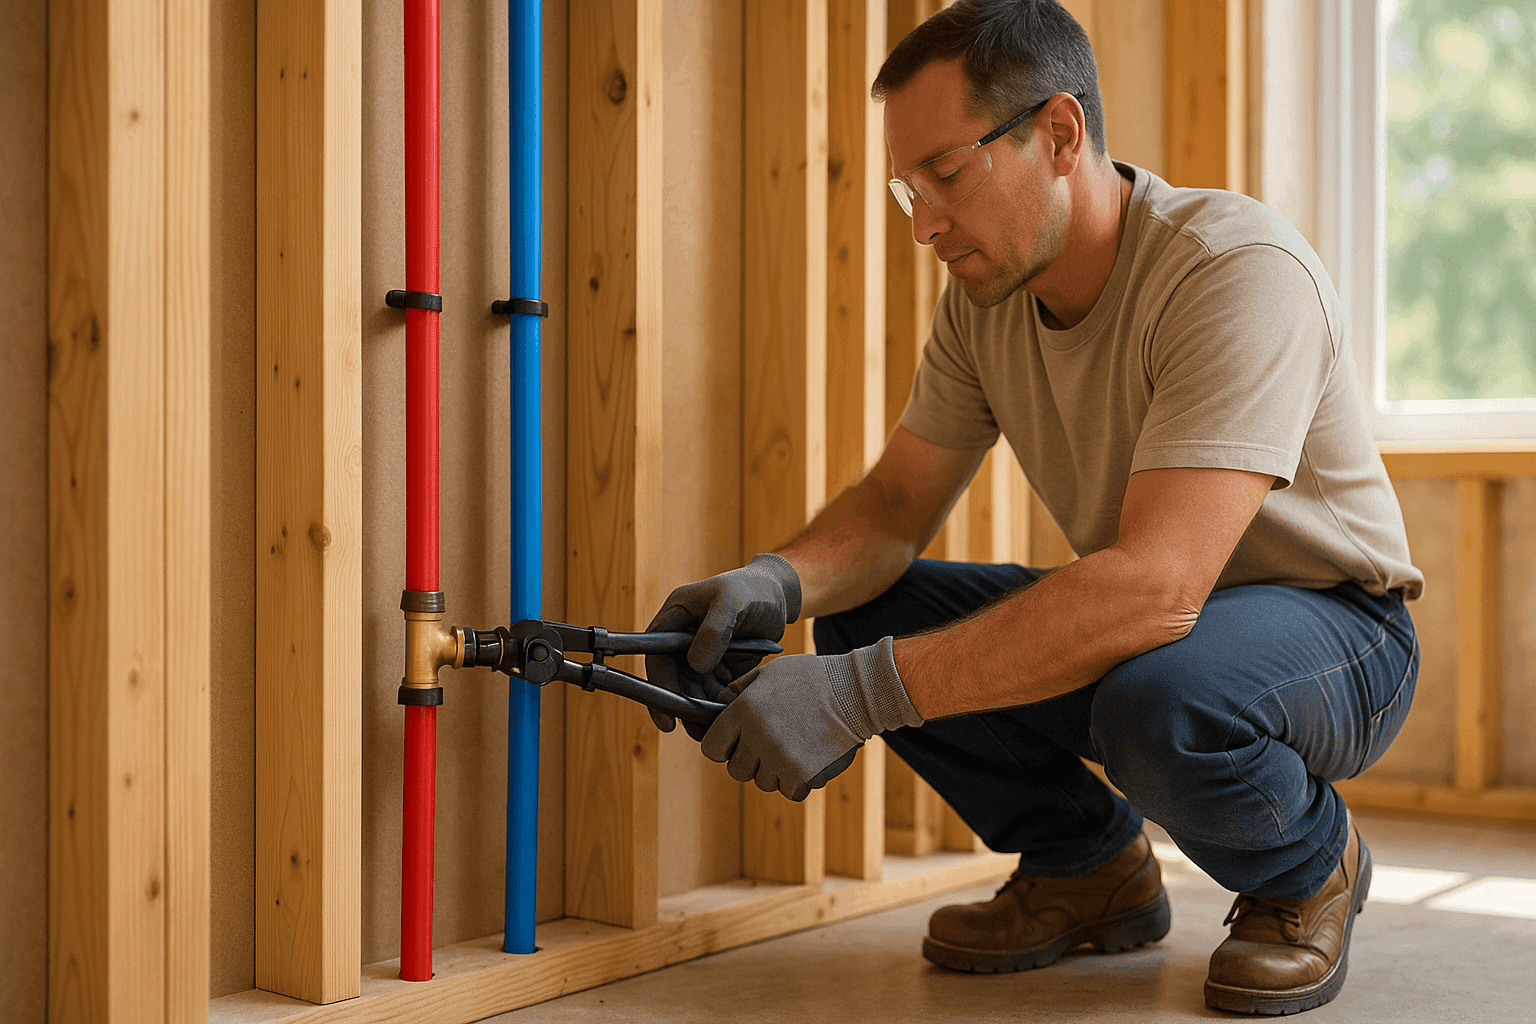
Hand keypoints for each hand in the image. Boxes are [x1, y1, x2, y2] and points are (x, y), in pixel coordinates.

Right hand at [645, 553, 801, 738]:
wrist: (779, 596)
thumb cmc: (753, 590)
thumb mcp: (734, 600)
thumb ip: (715, 628)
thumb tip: (695, 664)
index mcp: (675, 617)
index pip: (656, 657)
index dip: (658, 688)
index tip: (667, 716)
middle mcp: (682, 638)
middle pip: (673, 680)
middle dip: (683, 708)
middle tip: (698, 732)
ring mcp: (699, 654)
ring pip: (693, 691)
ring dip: (702, 712)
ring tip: (716, 732)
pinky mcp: (718, 667)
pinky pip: (713, 692)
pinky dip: (719, 706)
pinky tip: (731, 719)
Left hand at [700, 637, 923, 800]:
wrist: (855, 692)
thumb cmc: (812, 678)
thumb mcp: (770, 672)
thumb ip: (739, 690)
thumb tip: (717, 705)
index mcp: (743, 711)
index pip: (712, 748)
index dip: (722, 747)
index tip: (734, 744)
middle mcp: (756, 737)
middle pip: (736, 770)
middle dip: (749, 761)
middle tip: (768, 746)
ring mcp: (779, 759)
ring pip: (763, 782)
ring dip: (775, 771)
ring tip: (795, 747)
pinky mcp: (802, 775)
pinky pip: (788, 791)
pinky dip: (797, 781)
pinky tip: (808, 759)